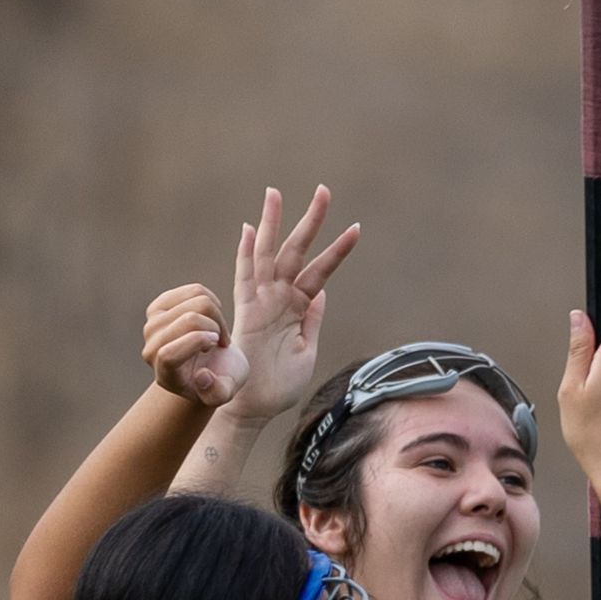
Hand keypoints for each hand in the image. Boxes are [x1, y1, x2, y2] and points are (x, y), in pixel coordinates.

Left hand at [142, 283, 236, 406]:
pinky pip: (194, 290)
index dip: (196, 342)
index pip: (168, 354)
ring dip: (216, 314)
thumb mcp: (224, 392)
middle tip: (221, 341)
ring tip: (216, 331)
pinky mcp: (160, 305)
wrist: (210, 364)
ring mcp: (153, 325)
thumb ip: (217, 393)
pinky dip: (212, 300)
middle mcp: (151, 349)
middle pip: (189, 320)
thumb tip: (201, 376)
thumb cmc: (219, 378)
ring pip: (196, 300)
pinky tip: (210, 317)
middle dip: (216, 326)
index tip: (216, 344)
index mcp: (165, 374)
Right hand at [222, 185, 361, 421]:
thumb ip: (312, 320)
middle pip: (295, 250)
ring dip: (273, 224)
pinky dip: (246, 254)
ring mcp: (262, 303)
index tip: (356, 227)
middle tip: (324, 189)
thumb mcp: (306, 350)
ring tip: (276, 193)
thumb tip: (321, 293)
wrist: (254, 409)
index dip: (337, 249)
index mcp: (297, 307)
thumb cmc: (278, 386)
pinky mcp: (247, 314)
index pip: (320, 270)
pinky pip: (245, 278)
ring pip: (269, 255)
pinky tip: (250, 229)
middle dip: (309, 220)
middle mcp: (279, 298)